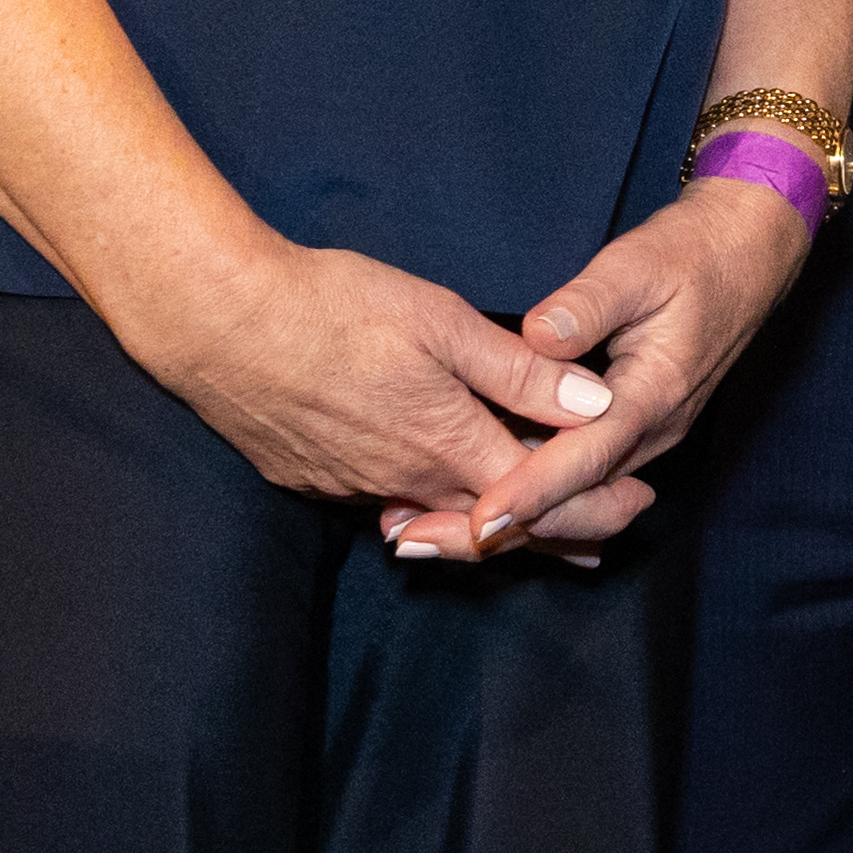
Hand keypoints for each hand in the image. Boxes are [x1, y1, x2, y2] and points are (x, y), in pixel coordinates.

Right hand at [126, 232, 599, 539]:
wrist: (218, 323)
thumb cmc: (332, 307)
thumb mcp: (441, 322)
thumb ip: (519, 371)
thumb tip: (594, 406)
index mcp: (448, 444)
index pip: (539, 497)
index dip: (591, 507)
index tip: (633, 510)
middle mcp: (406, 481)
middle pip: (494, 525)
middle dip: (553, 535)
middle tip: (599, 544)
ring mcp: (354, 485)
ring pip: (439, 519)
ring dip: (489, 528)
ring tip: (529, 534)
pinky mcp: (314, 478)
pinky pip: (388, 505)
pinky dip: (428, 513)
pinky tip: (434, 507)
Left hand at [462, 175, 832, 551]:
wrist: (749, 254)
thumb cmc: (693, 255)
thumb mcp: (637, 265)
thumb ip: (586, 304)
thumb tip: (537, 337)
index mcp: (653, 395)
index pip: (584, 459)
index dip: (530, 492)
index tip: (479, 520)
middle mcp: (650, 431)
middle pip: (573, 500)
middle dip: (500, 527)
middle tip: (419, 540)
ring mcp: (643, 435)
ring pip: (573, 498)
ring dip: (508, 519)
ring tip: (426, 531)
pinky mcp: (630, 429)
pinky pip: (577, 477)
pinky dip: (528, 494)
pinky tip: (474, 496)